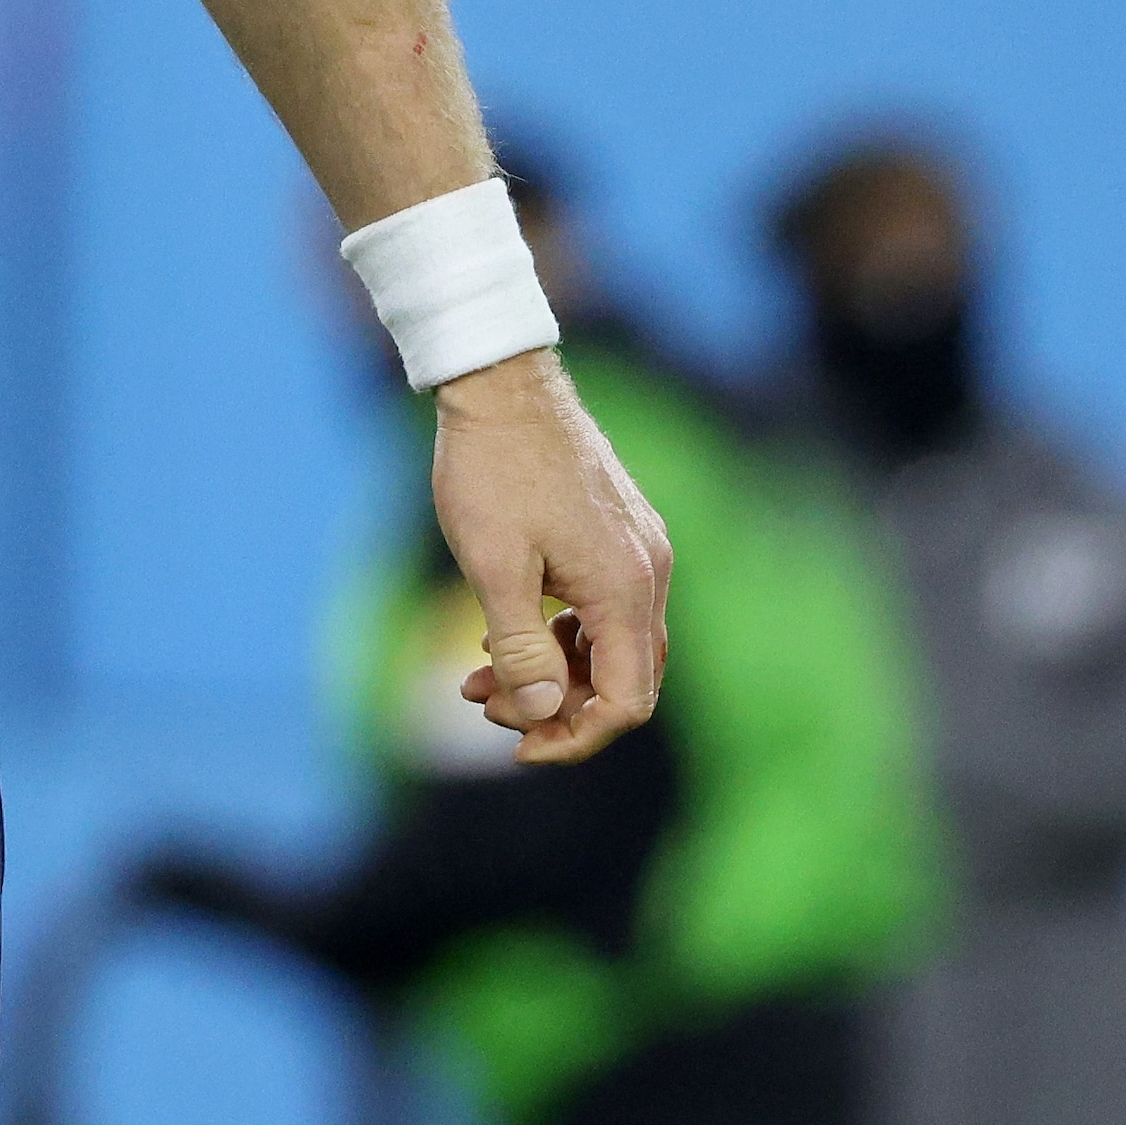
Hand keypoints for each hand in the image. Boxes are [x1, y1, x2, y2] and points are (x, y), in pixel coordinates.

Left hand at [428, 349, 669, 764]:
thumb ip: (521, 647)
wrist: (500, 381)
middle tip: (483, 701)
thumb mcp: (493, 566)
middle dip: (558, 707)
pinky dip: (560, 632)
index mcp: (625, 589)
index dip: (574, 737)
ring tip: (477, 674)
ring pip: (611, 643)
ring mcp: (639, 548)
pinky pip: (604, 607)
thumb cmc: (491, 468)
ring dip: (553, 670)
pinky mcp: (619, 530)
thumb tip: (541, 713)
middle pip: (626, 679)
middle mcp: (648, 572)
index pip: (627, 702)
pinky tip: (504, 629)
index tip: (515, 743)